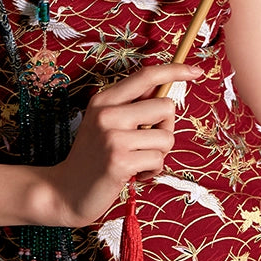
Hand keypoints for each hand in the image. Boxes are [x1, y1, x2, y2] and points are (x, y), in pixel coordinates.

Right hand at [47, 63, 202, 226]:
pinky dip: (153, 171)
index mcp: (104, 99)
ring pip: (167, 136)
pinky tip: (135, 174)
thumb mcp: (105, 123)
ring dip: (159, 153)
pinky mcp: (120, 161)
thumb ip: (132, 107)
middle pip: (166, 106)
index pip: (145, 76)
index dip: (174, 70)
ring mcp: (113, 137)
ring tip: (138, 160)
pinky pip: (159, 159)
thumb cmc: (94, 157)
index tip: (195, 71)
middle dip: (166, 127)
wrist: (66, 191)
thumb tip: (167, 95)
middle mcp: (107, 113)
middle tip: (147, 142)